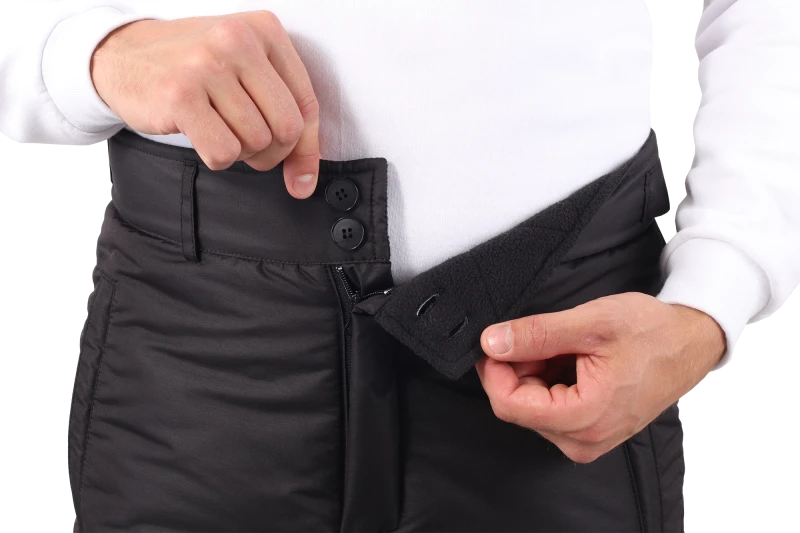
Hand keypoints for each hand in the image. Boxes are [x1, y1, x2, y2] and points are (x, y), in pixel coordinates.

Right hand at [91, 12, 320, 197]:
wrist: (122, 55)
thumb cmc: (194, 68)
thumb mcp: (248, 76)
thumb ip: (286, 120)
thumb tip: (304, 182)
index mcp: (265, 28)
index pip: (307, 103)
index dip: (305, 147)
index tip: (298, 174)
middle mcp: (238, 39)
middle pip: (287, 128)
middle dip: (272, 152)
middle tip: (248, 145)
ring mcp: (206, 65)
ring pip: (255, 142)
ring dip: (240, 152)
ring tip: (219, 129)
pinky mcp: (179, 95)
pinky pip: (223, 153)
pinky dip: (216, 158)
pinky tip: (202, 135)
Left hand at [476, 293, 724, 463]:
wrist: (690, 343)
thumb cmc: (652, 333)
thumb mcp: (591, 323)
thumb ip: (537, 334)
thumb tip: (492, 341)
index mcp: (585, 418)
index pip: (509, 405)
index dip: (494, 369)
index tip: (495, 340)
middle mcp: (582, 440)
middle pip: (517, 405)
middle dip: (517, 367)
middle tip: (543, 336)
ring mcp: (586, 440)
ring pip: (530, 406)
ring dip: (534, 372)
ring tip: (566, 347)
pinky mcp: (588, 431)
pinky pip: (548, 408)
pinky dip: (548, 379)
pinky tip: (570, 359)